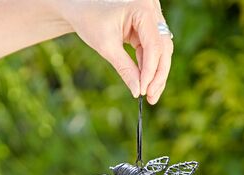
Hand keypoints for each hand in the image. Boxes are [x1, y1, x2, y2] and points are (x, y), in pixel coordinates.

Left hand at [54, 0, 173, 103]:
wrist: (80, 8)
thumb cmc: (89, 20)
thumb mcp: (106, 46)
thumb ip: (125, 69)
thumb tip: (138, 92)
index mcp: (142, 8)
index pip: (154, 45)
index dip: (151, 71)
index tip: (144, 91)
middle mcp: (152, 10)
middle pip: (163, 49)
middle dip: (158, 75)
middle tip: (152, 98)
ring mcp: (152, 19)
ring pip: (161, 52)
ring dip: (156, 75)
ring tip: (150, 96)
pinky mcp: (148, 29)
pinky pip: (153, 51)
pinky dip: (149, 68)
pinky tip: (145, 84)